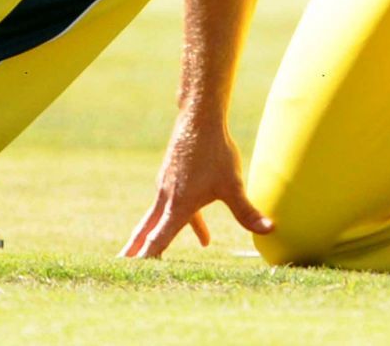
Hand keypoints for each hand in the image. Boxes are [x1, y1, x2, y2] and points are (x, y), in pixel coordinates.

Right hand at [122, 114, 272, 257]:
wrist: (198, 118)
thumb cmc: (215, 152)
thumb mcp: (233, 185)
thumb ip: (247, 212)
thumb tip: (270, 229)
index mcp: (178, 205)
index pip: (158, 239)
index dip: (147, 257)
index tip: (132, 271)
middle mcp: (166, 197)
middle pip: (147, 229)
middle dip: (136, 248)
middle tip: (120, 263)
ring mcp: (166, 185)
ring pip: (157, 216)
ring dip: (154, 235)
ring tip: (152, 253)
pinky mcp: (171, 175)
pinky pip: (171, 205)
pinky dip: (178, 221)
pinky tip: (203, 233)